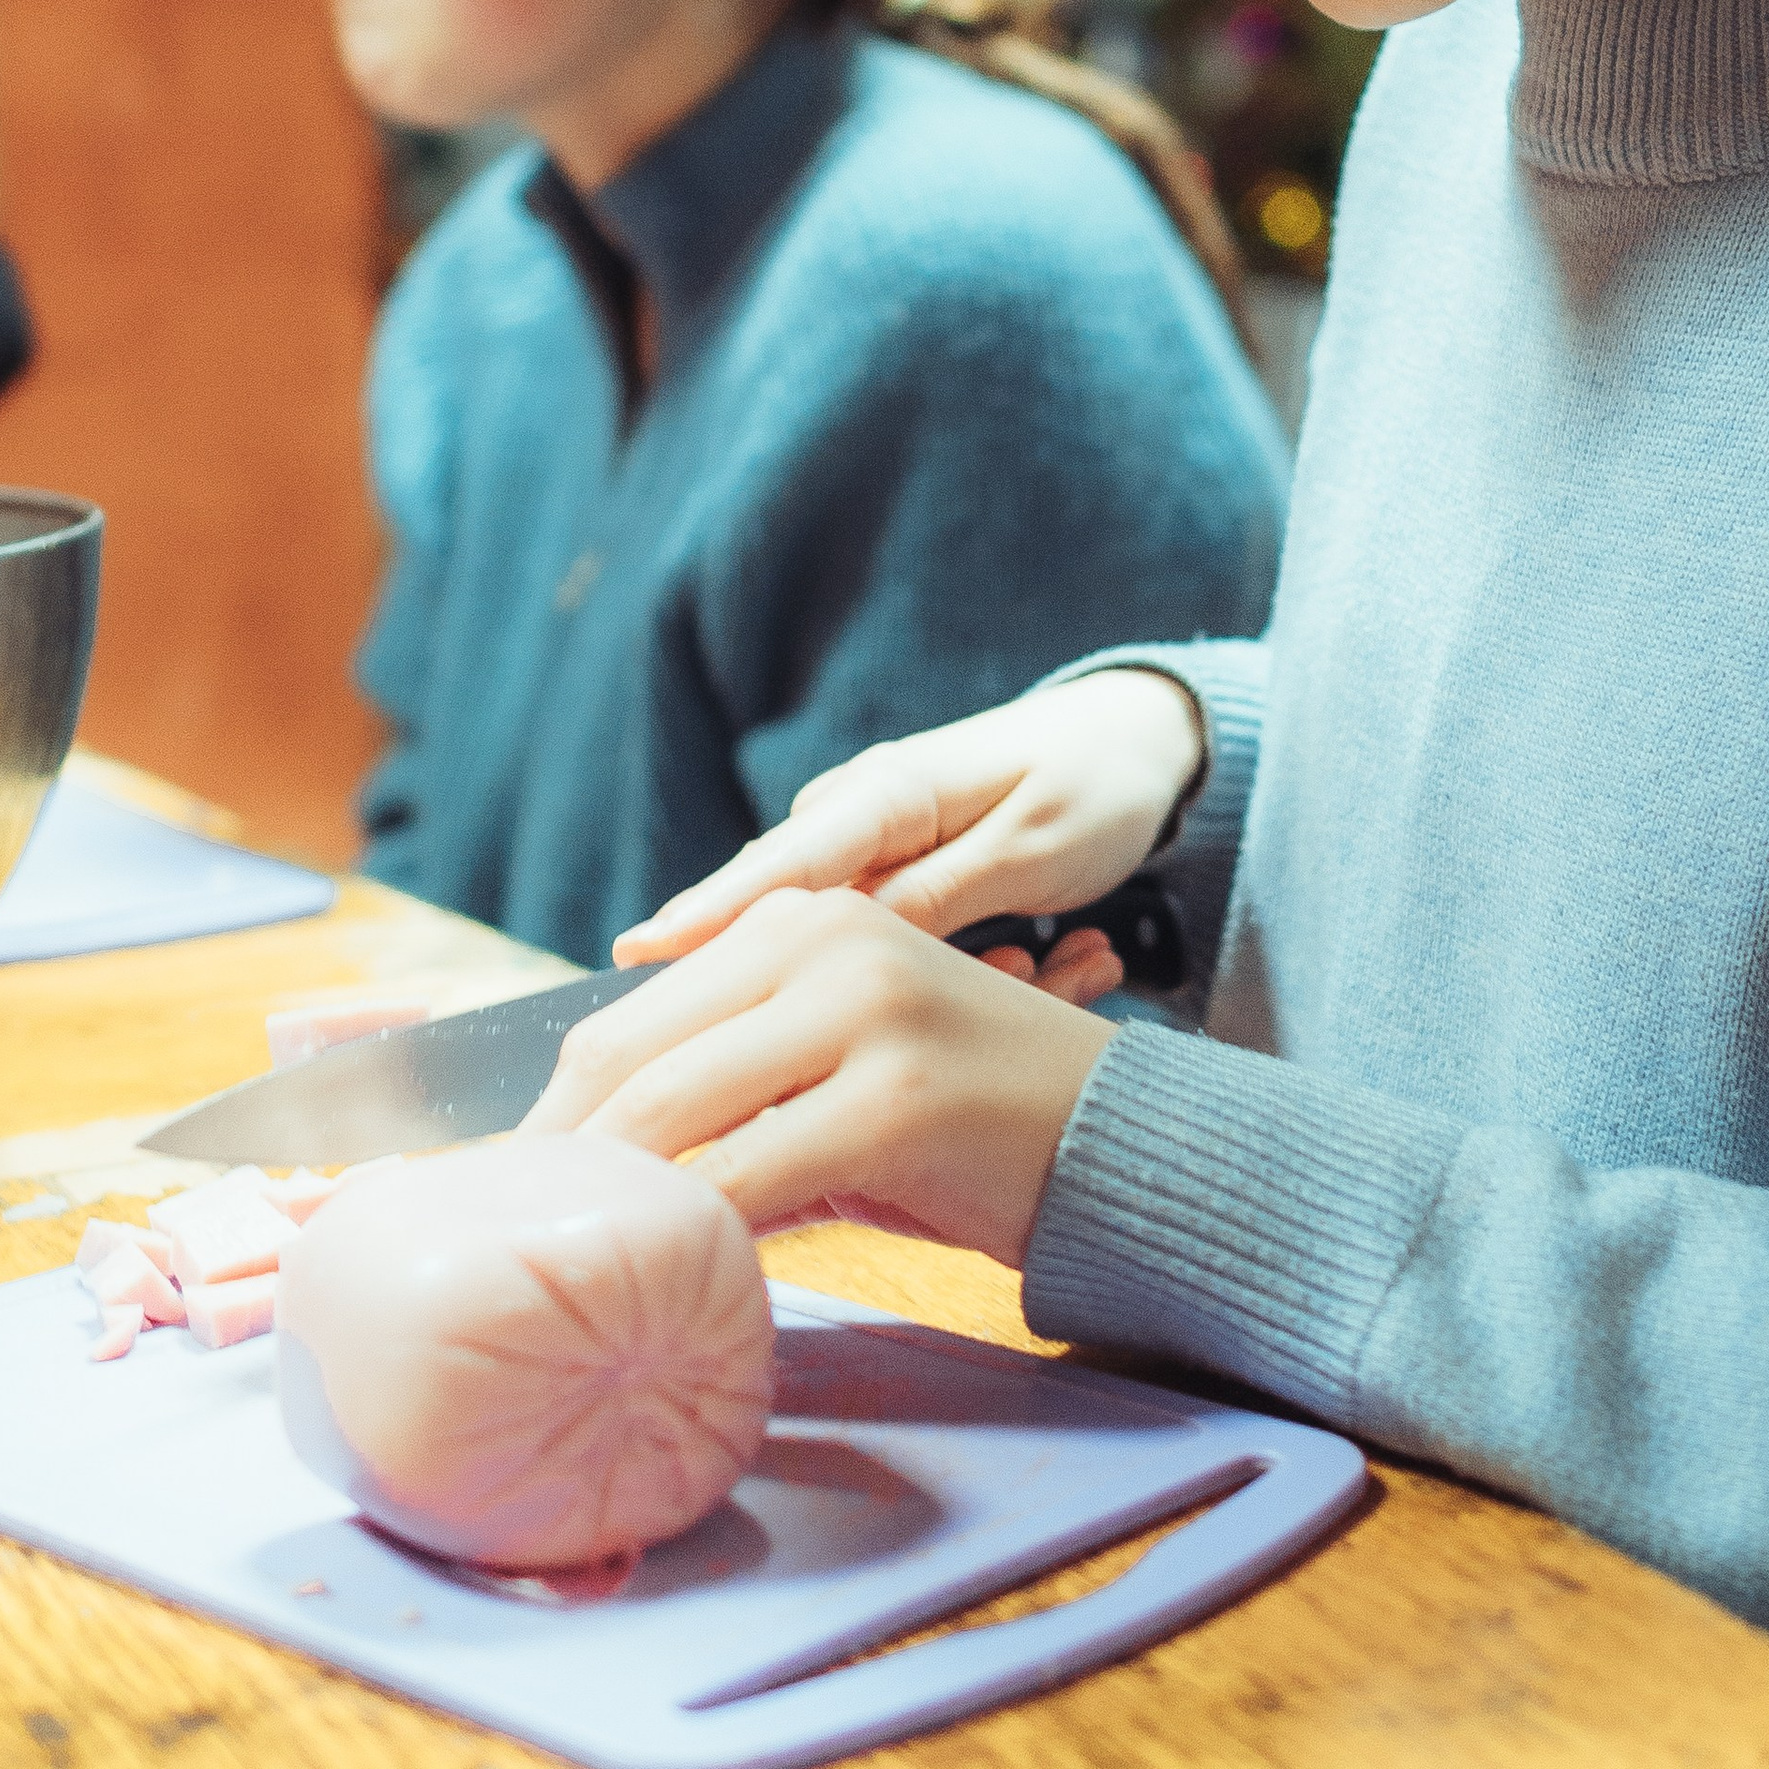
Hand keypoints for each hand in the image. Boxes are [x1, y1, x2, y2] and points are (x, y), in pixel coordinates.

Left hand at [523, 890, 1114, 1261]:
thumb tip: (596, 1173)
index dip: (551, 1113)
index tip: (510, 1190)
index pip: (629, 1020)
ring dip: (606, 1196)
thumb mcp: (843, 1065)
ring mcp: (864, 1013)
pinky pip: (748, 1175)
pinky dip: (692, 1231)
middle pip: (632, 1056)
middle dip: (555, 1159)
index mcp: (803, 921)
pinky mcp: (896, 1099)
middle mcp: (828, 940)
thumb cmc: (970, 1122)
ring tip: (566, 1269)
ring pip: (674, 1109)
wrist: (1125, 1145)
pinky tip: (665, 1280)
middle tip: (514, 1245)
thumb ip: (736, 1089)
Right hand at [614, 671, 1205, 965]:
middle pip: (782, 917)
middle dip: (794, 987)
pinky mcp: (893, 879)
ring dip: (930, 981)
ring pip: (841, 945)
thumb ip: (934, 895)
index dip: (706, 915)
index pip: (777, 865)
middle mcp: (857, 816)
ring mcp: (871, 848)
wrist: (1134, 744)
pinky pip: (886, 946)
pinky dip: (964, 972)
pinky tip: (1060, 959)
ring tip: (1051, 958)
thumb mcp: (1028, 848)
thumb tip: (829, 942)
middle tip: (848, 1023)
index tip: (634, 957)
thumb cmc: (1093, 787)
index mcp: (884, 793)